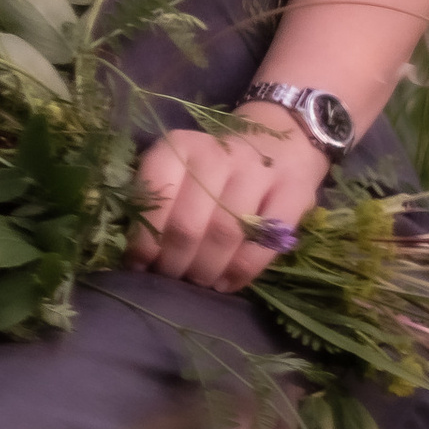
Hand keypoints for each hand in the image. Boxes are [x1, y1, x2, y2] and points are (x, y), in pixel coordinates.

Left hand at [125, 111, 327, 293]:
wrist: (281, 145)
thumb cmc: (216, 168)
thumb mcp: (180, 168)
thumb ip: (158, 200)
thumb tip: (134, 254)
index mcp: (180, 146)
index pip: (154, 196)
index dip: (144, 239)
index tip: (139, 265)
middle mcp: (217, 155)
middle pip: (188, 223)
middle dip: (174, 261)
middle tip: (170, 279)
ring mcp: (258, 172)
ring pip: (225, 234)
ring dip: (205, 268)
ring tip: (197, 282)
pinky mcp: (293, 193)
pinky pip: (264, 243)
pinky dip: (242, 270)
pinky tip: (227, 283)